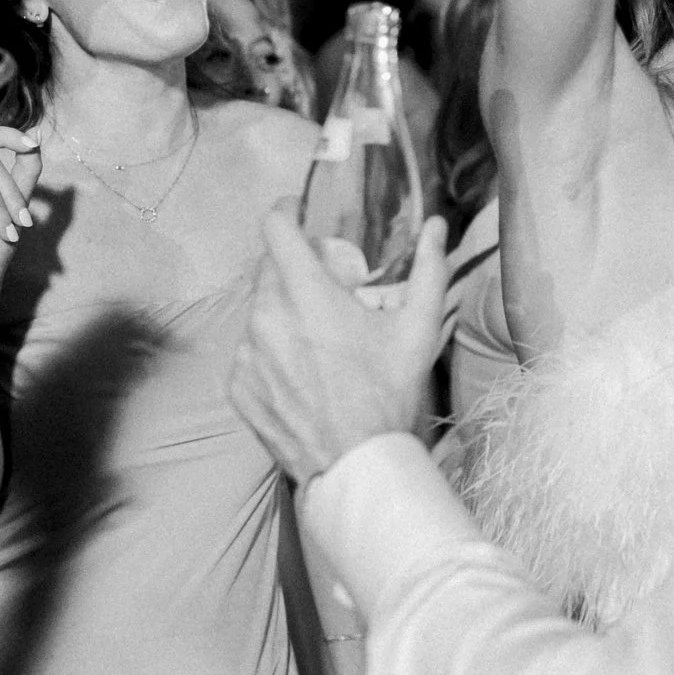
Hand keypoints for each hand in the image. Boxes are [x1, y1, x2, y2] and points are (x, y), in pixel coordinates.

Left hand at [234, 210, 449, 483]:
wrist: (356, 464)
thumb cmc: (389, 392)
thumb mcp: (419, 329)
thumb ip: (429, 268)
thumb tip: (435, 224)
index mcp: (307, 295)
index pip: (275, 228)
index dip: (286, 210)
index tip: (300, 213)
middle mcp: (266, 317)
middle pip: (268, 269)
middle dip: (293, 268)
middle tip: (325, 289)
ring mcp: (246, 354)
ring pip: (259, 311)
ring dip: (283, 312)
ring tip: (316, 340)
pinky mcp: (237, 386)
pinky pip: (249, 352)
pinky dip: (270, 352)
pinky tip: (301, 373)